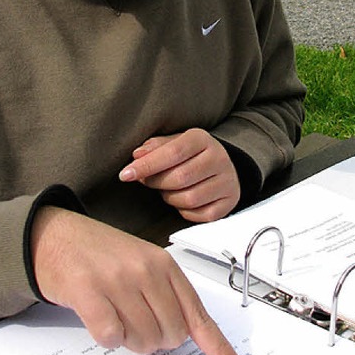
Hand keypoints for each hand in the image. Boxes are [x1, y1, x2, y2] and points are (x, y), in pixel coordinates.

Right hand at [31, 206, 246, 354]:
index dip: (218, 347)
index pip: (198, 314)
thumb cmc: (101, 253)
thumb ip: (166, 293)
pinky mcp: (89, 292)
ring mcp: (118, 280)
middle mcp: (145, 270)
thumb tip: (184, 333)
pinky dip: (106, 336)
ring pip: (142, 340)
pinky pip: (111, 337)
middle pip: (171, 335)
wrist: (57, 235)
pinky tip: (98, 314)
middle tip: (135, 317)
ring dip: (129, 339)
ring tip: (115, 311)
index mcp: (164, 264)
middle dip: (156, 339)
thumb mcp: (142, 262)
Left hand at [119, 128, 240, 221]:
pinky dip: (185, 211)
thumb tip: (137, 155)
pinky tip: (182, 200)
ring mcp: (227, 181)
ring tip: (167, 189)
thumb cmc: (190, 154)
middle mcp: (219, 158)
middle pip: (179, 178)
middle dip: (156, 183)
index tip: (126, 174)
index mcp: (202, 139)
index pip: (172, 152)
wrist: (220, 165)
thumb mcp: (173, 142)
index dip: (146, 165)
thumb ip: (154, 147)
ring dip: (170, 198)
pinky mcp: (229, 202)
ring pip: (189, 199)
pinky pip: (200, 215)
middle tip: (147, 181)